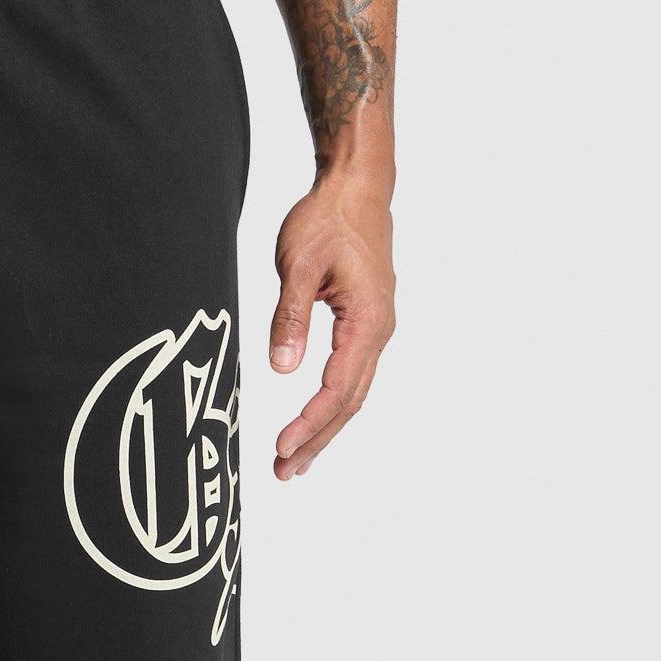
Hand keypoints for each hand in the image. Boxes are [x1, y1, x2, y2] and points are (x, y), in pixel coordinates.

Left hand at [267, 171, 395, 478]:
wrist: (358, 187)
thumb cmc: (329, 219)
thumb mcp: (298, 265)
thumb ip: (289, 318)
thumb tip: (282, 370)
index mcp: (367, 321)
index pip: (337, 387)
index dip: (309, 422)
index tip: (282, 447)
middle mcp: (379, 331)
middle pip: (349, 402)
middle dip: (317, 441)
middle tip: (284, 473)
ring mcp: (375, 329)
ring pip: (352, 393)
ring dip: (324, 429)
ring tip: (293, 462)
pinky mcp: (365, 324)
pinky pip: (351, 376)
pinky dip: (331, 405)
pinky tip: (313, 423)